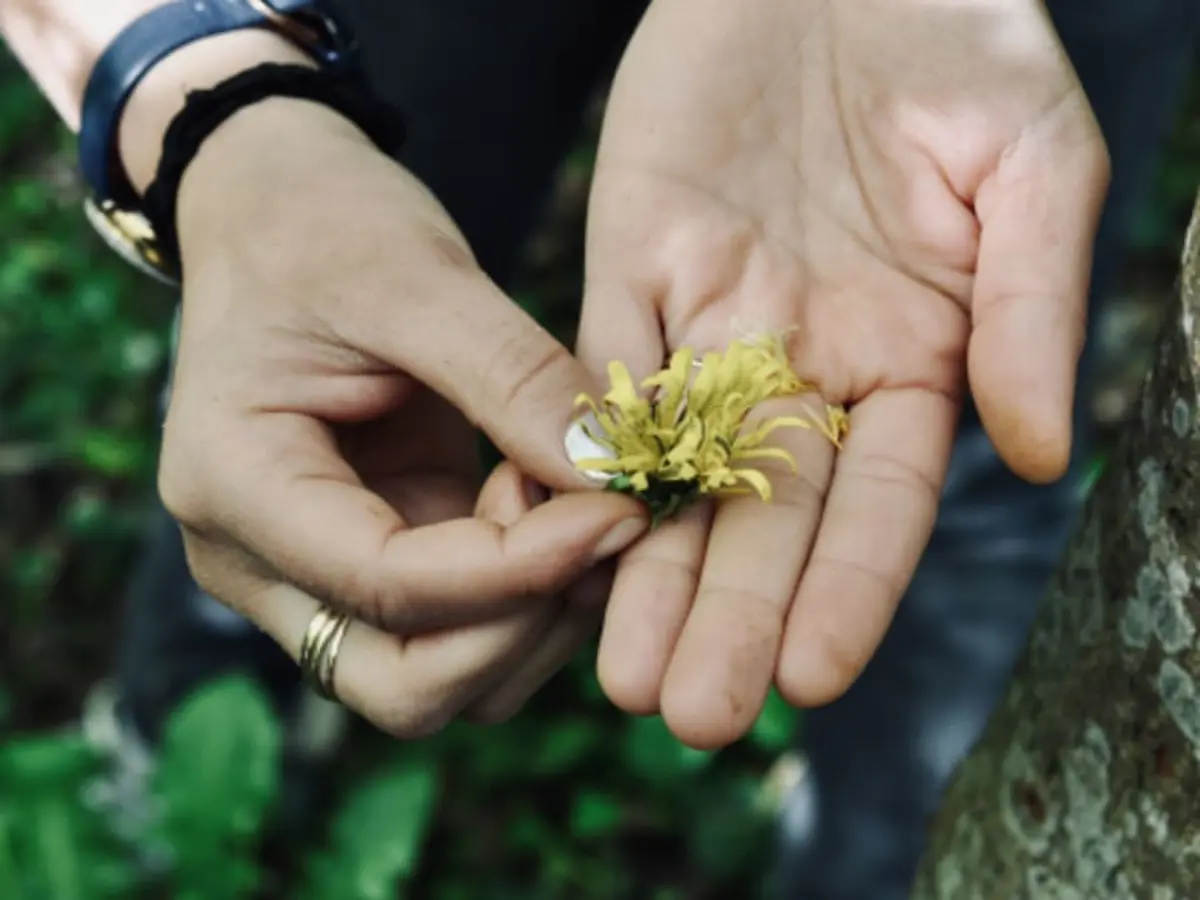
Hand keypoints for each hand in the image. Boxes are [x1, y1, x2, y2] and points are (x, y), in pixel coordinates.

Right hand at [160, 99, 646, 736]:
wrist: (273, 213)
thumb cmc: (317, 222)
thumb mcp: (414, 277)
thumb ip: (513, 379)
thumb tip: (612, 476)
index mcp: (234, 485)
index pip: (385, 587)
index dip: (519, 570)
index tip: (620, 512)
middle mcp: (258, 561)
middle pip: (406, 684)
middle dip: (523, 624)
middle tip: (600, 520)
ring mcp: (314, 575)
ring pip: (445, 677)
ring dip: (536, 613)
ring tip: (569, 488)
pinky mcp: (373, 561)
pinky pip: (466, 626)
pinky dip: (531, 587)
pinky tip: (552, 493)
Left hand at [580, 0, 1108, 746]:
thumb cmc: (961, 39)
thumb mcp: (1033, 163)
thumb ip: (1033, 309)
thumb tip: (1038, 457)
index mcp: (919, 356)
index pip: (882, 500)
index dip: (849, 587)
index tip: (810, 674)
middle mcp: (812, 365)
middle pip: (769, 514)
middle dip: (733, 613)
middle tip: (693, 717)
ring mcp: (717, 324)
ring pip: (676, 471)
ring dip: (648, 571)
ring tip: (620, 676)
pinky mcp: (633, 271)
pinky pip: (604, 377)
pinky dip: (579, 458)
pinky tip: (556, 539)